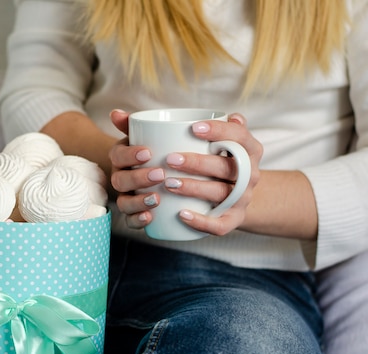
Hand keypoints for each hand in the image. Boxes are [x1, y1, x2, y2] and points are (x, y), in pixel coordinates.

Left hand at [109, 110, 262, 235]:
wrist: (233, 193)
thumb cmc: (206, 159)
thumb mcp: (199, 140)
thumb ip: (158, 126)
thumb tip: (117, 115)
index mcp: (248, 149)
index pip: (239, 136)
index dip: (220, 131)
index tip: (194, 128)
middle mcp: (250, 174)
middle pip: (228, 167)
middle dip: (198, 162)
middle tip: (170, 159)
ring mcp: (242, 199)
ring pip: (220, 194)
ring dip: (195, 188)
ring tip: (168, 184)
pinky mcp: (232, 220)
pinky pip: (221, 225)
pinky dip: (202, 221)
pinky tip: (181, 214)